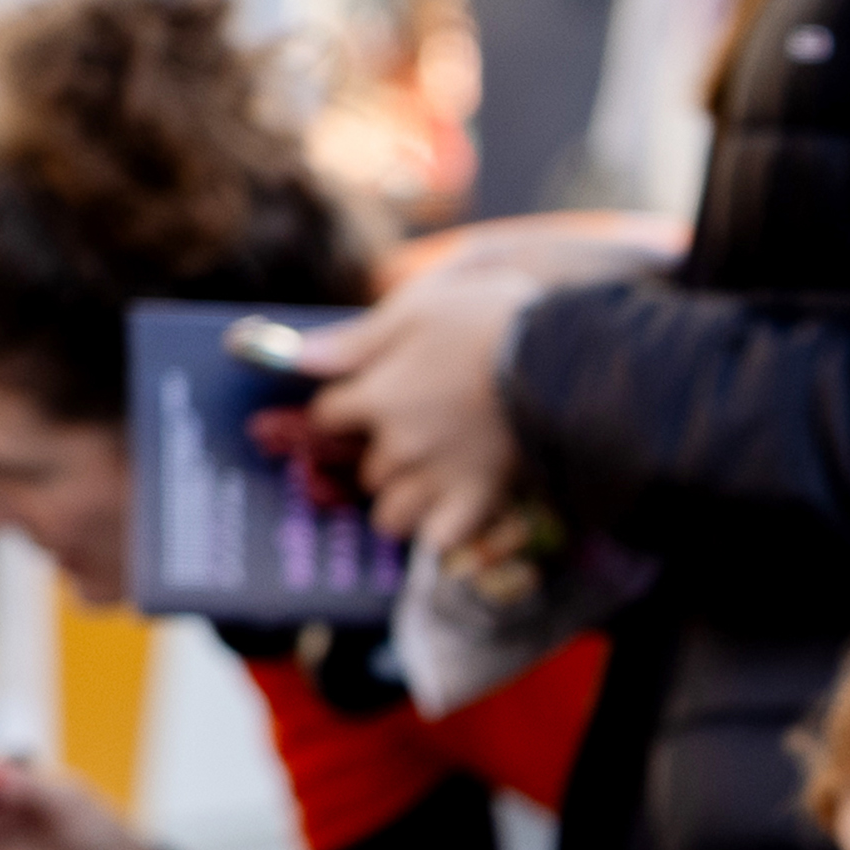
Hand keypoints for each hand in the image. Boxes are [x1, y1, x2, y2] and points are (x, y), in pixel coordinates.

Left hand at [291, 265, 550, 567]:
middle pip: (364, 469)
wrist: (565, 358)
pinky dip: (438, 532)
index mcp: (378, 395)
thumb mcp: (415, 311)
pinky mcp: (481, 499)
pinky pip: (440, 539)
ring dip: (400, 501)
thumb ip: (353, 341)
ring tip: (426, 485)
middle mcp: (400, 444)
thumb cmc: (488, 321)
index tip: (361, 401)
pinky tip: (450, 515)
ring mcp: (440, 477)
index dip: (342, 408)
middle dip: (378, 456)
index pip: (328, 415)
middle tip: (411, 439)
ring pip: (392, 514)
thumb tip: (285, 353)